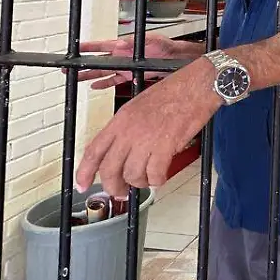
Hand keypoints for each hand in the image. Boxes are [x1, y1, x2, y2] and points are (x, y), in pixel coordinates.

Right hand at [69, 34, 200, 88]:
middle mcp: (120, 56)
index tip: (74, 49)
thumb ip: (133, 43)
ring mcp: (123, 66)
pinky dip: (103, 84)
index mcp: (122, 46)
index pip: (100, 46)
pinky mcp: (129, 75)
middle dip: (82, 64)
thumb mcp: (151, 40)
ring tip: (75, 78)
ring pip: (102, 72)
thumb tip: (119, 43)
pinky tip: (95, 86)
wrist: (174, 58)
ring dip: (89, 76)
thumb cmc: (164, 46)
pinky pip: (113, 81)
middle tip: (67, 67)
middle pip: (97, 61)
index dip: (87, 48)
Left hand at [75, 58, 219, 197]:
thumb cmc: (174, 92)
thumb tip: (122, 152)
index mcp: (120, 120)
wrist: (197, 86)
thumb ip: (126, 128)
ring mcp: (146, 139)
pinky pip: (155, 175)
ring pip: (133, 175)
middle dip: (114, 187)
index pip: (94, 151)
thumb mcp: (138, 106)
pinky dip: (158, 180)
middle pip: (110, 170)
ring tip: (149, 178)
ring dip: (141, 182)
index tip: (82, 185)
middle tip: (121, 193)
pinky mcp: (166, 146)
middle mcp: (129, 131)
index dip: (84, 172)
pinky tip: (161, 175)